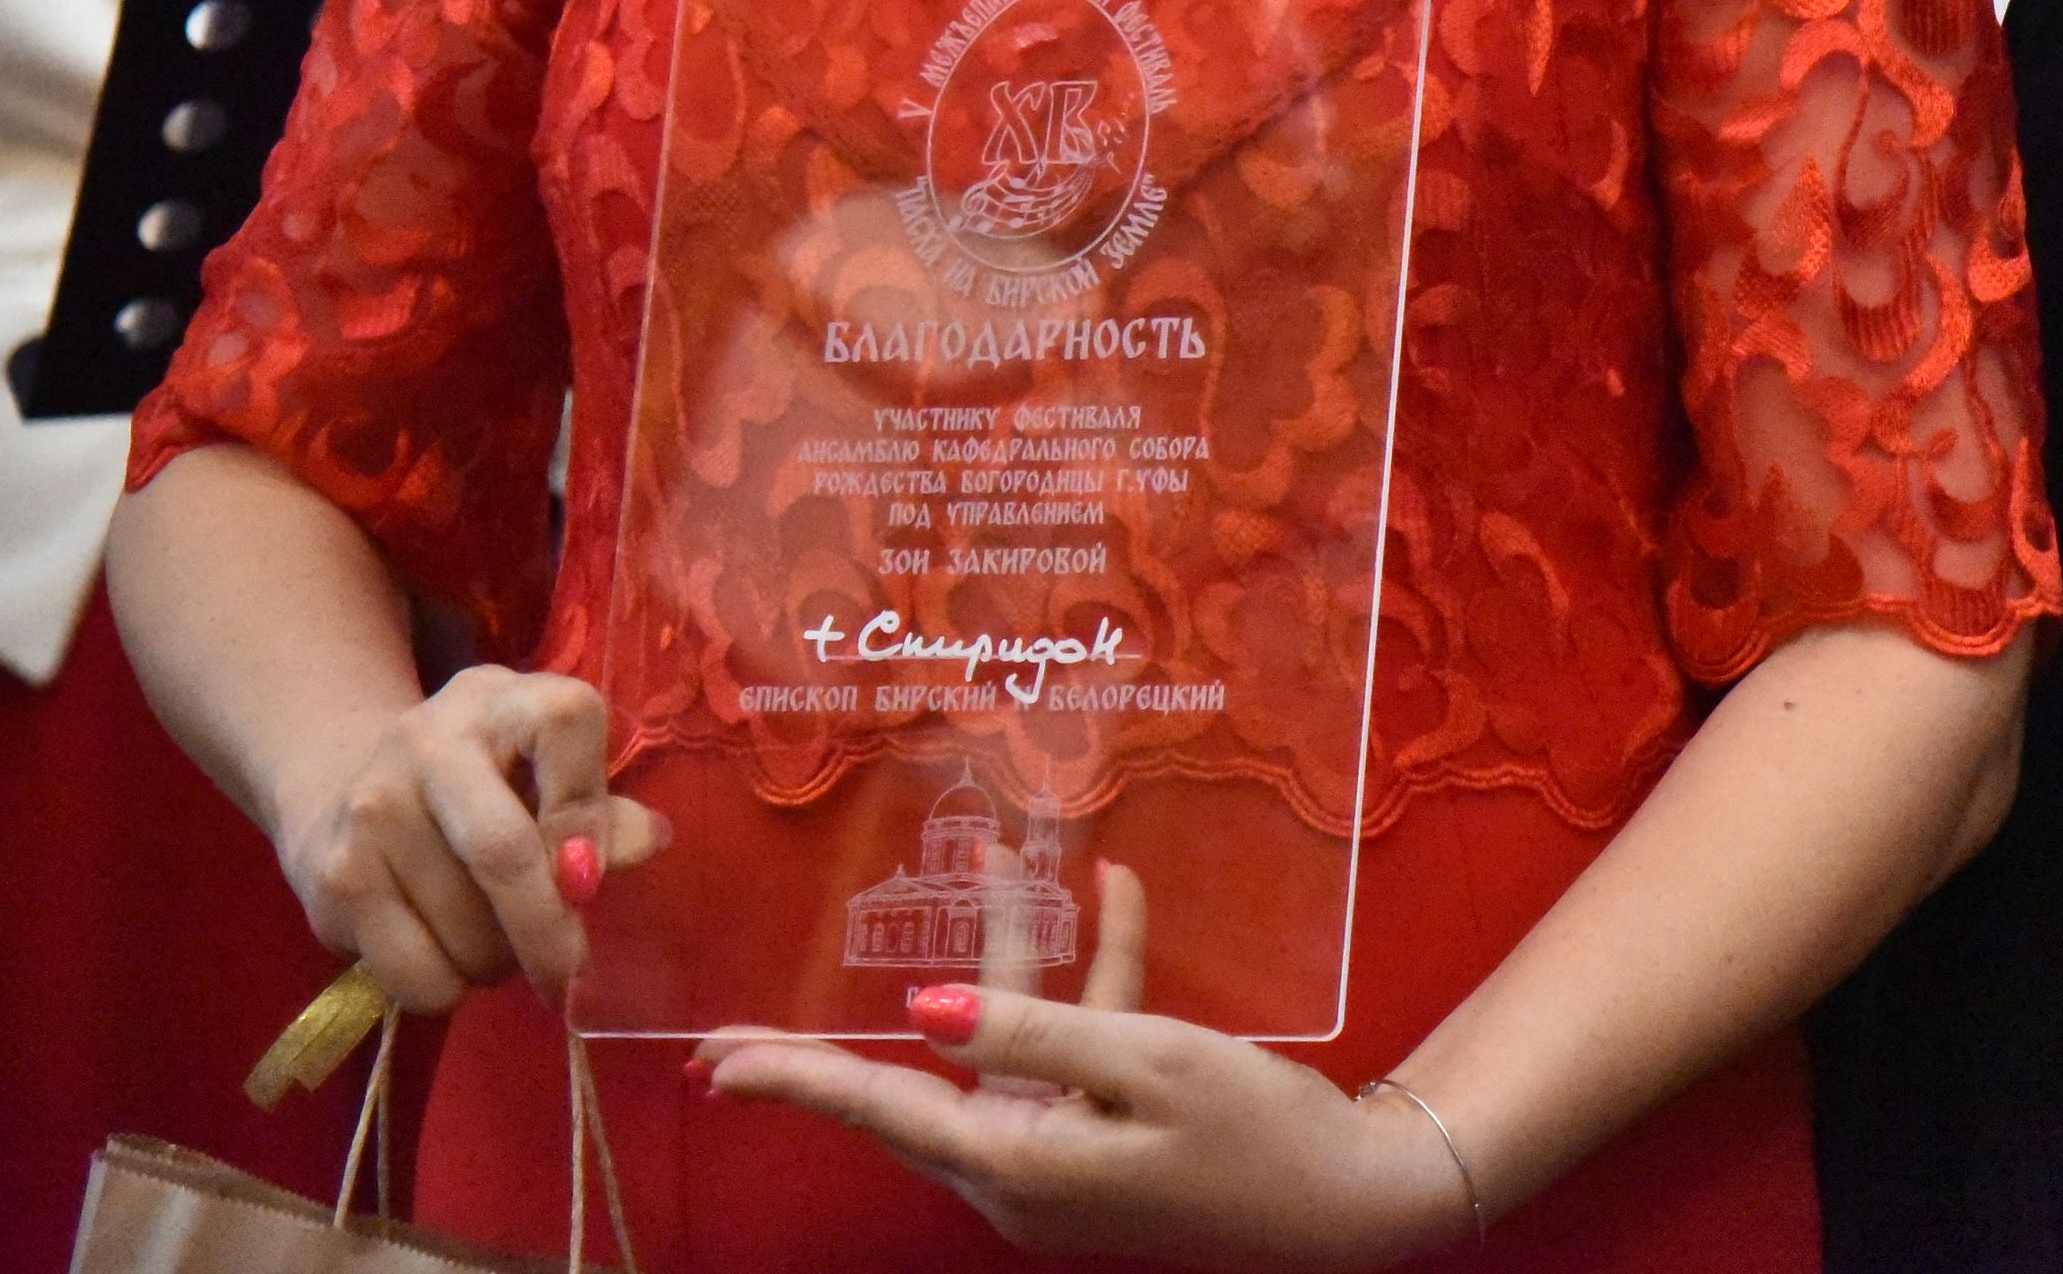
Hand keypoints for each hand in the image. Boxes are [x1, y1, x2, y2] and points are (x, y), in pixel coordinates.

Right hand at [266, 663, 665, 1013]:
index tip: (591, 880)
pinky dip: (447, 988)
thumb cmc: (482, 786)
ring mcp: (372, 811)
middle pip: (504, 851)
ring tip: (498, 946)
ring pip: (463, 929)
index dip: (589, 810)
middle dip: (549, 932)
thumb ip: (599, 808)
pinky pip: (415, 972)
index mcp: (500, 699)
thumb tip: (647, 840)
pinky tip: (445, 956)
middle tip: (570, 979)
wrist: (348, 793)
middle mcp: (428, 743)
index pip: (567, 721)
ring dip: (499, 964)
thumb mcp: (543, 771)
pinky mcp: (335, 881)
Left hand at [701, 864, 1479, 1270]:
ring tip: (1001, 860)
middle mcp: (1021, 1172)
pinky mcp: (1105, 1144)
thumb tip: (922, 1010)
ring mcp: (1063, 1161)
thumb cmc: (1253, 1133)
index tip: (711, 1062)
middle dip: (833, 1052)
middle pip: (908, 1093)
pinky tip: (1115, 893)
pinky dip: (1090, 982)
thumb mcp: (1147, 1063)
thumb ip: (1031, 1029)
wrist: (1351, 1202)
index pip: (878, 1107)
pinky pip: (1069, 1057)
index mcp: (1017, 1163)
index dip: (793, 1078)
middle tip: (737, 1038)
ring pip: (995, 1055)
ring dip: (1005, 960)